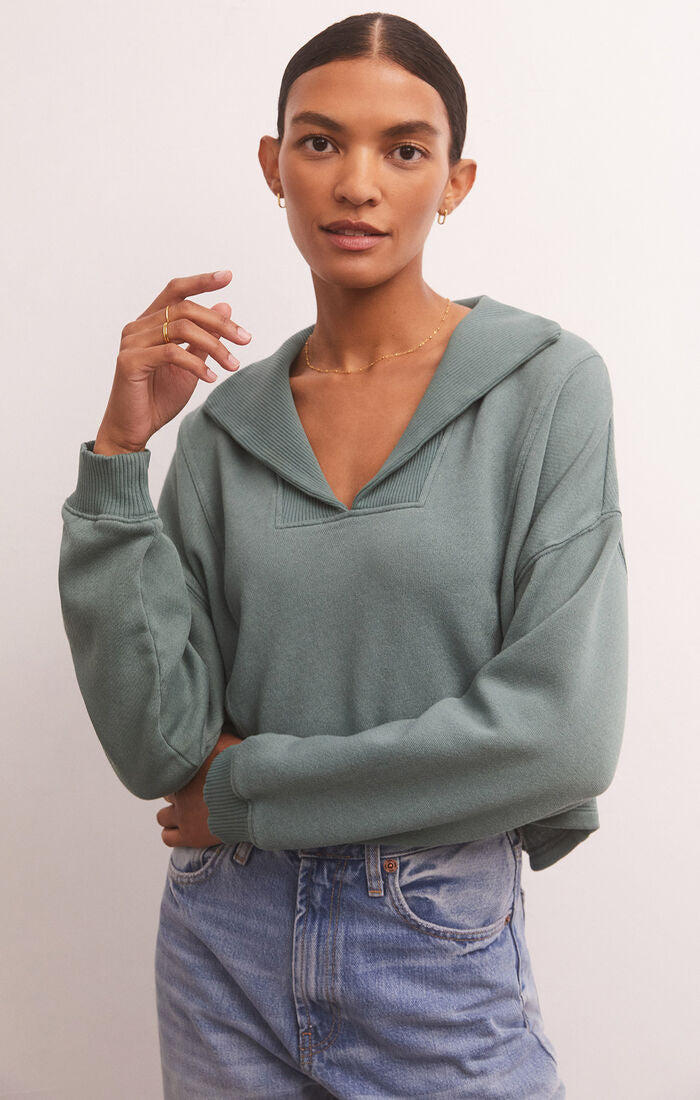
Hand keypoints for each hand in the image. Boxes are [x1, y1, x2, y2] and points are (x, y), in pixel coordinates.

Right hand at [93, 270, 252, 454]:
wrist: (134, 429)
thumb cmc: (158, 398)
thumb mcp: (190, 365)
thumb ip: (204, 339)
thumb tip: (225, 306)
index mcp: (149, 323)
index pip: (175, 292)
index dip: (201, 282)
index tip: (228, 276)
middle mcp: (137, 327)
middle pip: (184, 309)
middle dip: (220, 323)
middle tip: (246, 339)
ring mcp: (131, 343)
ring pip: (181, 329)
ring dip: (214, 345)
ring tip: (233, 364)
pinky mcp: (130, 362)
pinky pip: (171, 354)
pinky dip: (196, 364)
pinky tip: (211, 378)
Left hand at [156, 727, 242, 847]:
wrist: (250, 800)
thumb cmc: (243, 770)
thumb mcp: (229, 741)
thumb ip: (216, 734)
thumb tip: (209, 722)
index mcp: (186, 769)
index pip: (169, 771)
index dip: (181, 773)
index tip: (192, 775)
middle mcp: (179, 791)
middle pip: (166, 793)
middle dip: (177, 793)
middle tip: (192, 794)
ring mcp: (182, 815)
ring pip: (161, 816)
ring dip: (172, 814)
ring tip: (186, 812)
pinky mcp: (189, 836)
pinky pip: (167, 837)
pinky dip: (172, 833)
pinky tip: (183, 829)